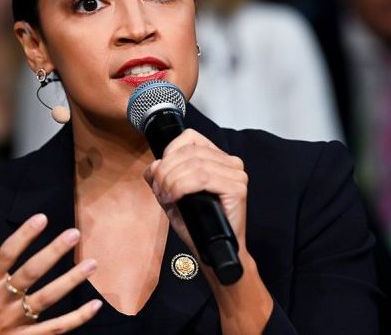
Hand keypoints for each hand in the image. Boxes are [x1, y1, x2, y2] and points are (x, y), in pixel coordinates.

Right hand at [0, 214, 101, 334]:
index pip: (5, 255)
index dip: (23, 236)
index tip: (41, 218)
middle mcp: (1, 302)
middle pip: (30, 273)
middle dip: (53, 252)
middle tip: (74, 234)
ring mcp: (15, 323)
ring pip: (47, 299)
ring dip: (71, 281)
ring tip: (92, 263)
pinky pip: (56, 329)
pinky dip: (77, 318)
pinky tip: (96, 305)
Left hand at [143, 129, 248, 254]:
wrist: (212, 252)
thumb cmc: (196, 224)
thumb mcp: (172, 195)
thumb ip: (162, 178)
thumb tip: (153, 165)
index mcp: (217, 158)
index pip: (190, 137)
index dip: (170, 151)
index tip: (159, 173)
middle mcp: (230, 162)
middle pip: (189, 152)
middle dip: (166, 170)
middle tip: (159, 190)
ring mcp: (236, 175)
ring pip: (195, 165)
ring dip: (172, 180)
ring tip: (166, 196)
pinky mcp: (237, 189)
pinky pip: (202, 178)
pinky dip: (182, 187)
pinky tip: (175, 199)